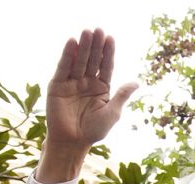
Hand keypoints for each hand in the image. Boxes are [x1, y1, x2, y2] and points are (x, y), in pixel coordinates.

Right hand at [37, 28, 137, 182]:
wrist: (73, 143)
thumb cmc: (94, 131)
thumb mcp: (112, 112)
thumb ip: (122, 95)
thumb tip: (137, 82)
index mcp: (101, 87)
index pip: (105, 66)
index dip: (108, 53)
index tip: (110, 38)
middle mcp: (86, 82)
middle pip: (92, 60)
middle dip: (95, 46)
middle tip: (98, 30)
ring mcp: (72, 83)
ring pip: (78, 61)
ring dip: (83, 47)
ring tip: (87, 32)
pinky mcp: (57, 86)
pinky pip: (63, 68)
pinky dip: (67, 56)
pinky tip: (72, 43)